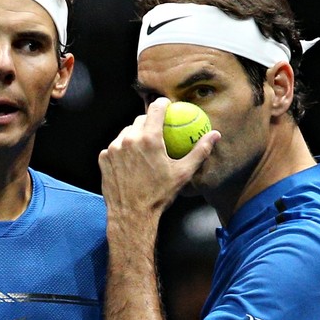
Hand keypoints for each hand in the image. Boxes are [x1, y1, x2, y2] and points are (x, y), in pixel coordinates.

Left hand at [99, 98, 219, 223]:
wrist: (132, 214)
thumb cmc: (159, 195)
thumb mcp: (183, 173)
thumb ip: (199, 151)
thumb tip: (215, 135)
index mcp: (149, 139)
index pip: (156, 108)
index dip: (163, 104)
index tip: (167, 106)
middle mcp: (129, 139)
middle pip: (140, 120)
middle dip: (149, 123)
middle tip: (157, 132)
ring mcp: (113, 148)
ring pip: (126, 133)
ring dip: (135, 136)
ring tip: (143, 149)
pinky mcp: (104, 158)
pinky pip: (115, 147)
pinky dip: (122, 150)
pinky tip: (130, 162)